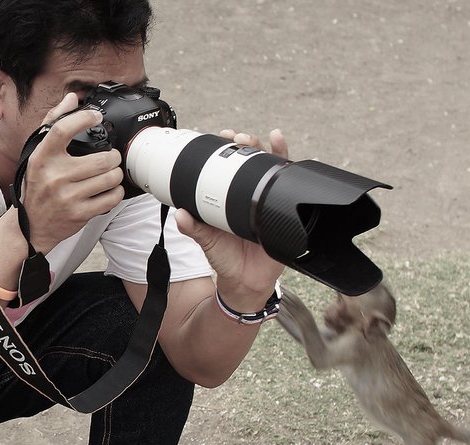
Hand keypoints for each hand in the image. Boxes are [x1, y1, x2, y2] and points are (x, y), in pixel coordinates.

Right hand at [19, 94, 124, 252]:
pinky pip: (111, 198)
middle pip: (101, 159)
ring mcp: (67, 197)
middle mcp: (54, 177)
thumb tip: (71, 99)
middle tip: (111, 156)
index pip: (62, 129)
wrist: (31, 225)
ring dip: (115, 174)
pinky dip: (115, 192)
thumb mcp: (38, 154)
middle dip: (113, 156)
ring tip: (109, 173)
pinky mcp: (79, 214)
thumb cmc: (37, 186)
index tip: (96, 117)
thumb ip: (53, 123)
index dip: (84, 118)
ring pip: (110, 178)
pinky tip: (107, 190)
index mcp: (42, 158)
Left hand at [174, 129, 288, 310]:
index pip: (227, 167)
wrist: (247, 283)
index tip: (220, 136)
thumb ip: (194, 230)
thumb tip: (180, 214)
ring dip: (268, 149)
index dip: (226, 149)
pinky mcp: (283, 210)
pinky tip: (283, 148)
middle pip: (250, 161)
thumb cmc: (226, 260)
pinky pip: (289, 186)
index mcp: (227, 198)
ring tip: (262, 138)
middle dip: (246, 143)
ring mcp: (266, 201)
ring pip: (270, 168)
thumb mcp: (208, 243)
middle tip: (238, 137)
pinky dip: (289, 165)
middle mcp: (247, 196)